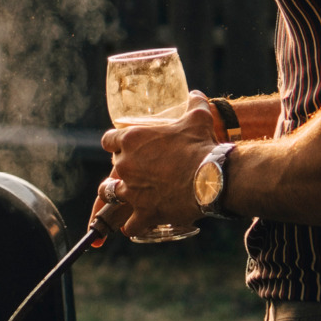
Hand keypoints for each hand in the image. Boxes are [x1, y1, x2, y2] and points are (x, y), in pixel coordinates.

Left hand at [99, 95, 220, 239]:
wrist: (212, 177)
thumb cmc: (202, 146)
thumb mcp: (198, 117)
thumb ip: (194, 103)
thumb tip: (196, 94)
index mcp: (132, 140)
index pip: (108, 140)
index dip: (115, 144)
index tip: (123, 148)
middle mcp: (126, 165)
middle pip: (112, 169)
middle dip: (122, 172)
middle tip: (137, 175)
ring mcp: (132, 191)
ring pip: (112, 196)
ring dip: (121, 197)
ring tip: (131, 199)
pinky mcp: (143, 213)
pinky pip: (130, 225)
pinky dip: (133, 225)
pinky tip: (139, 225)